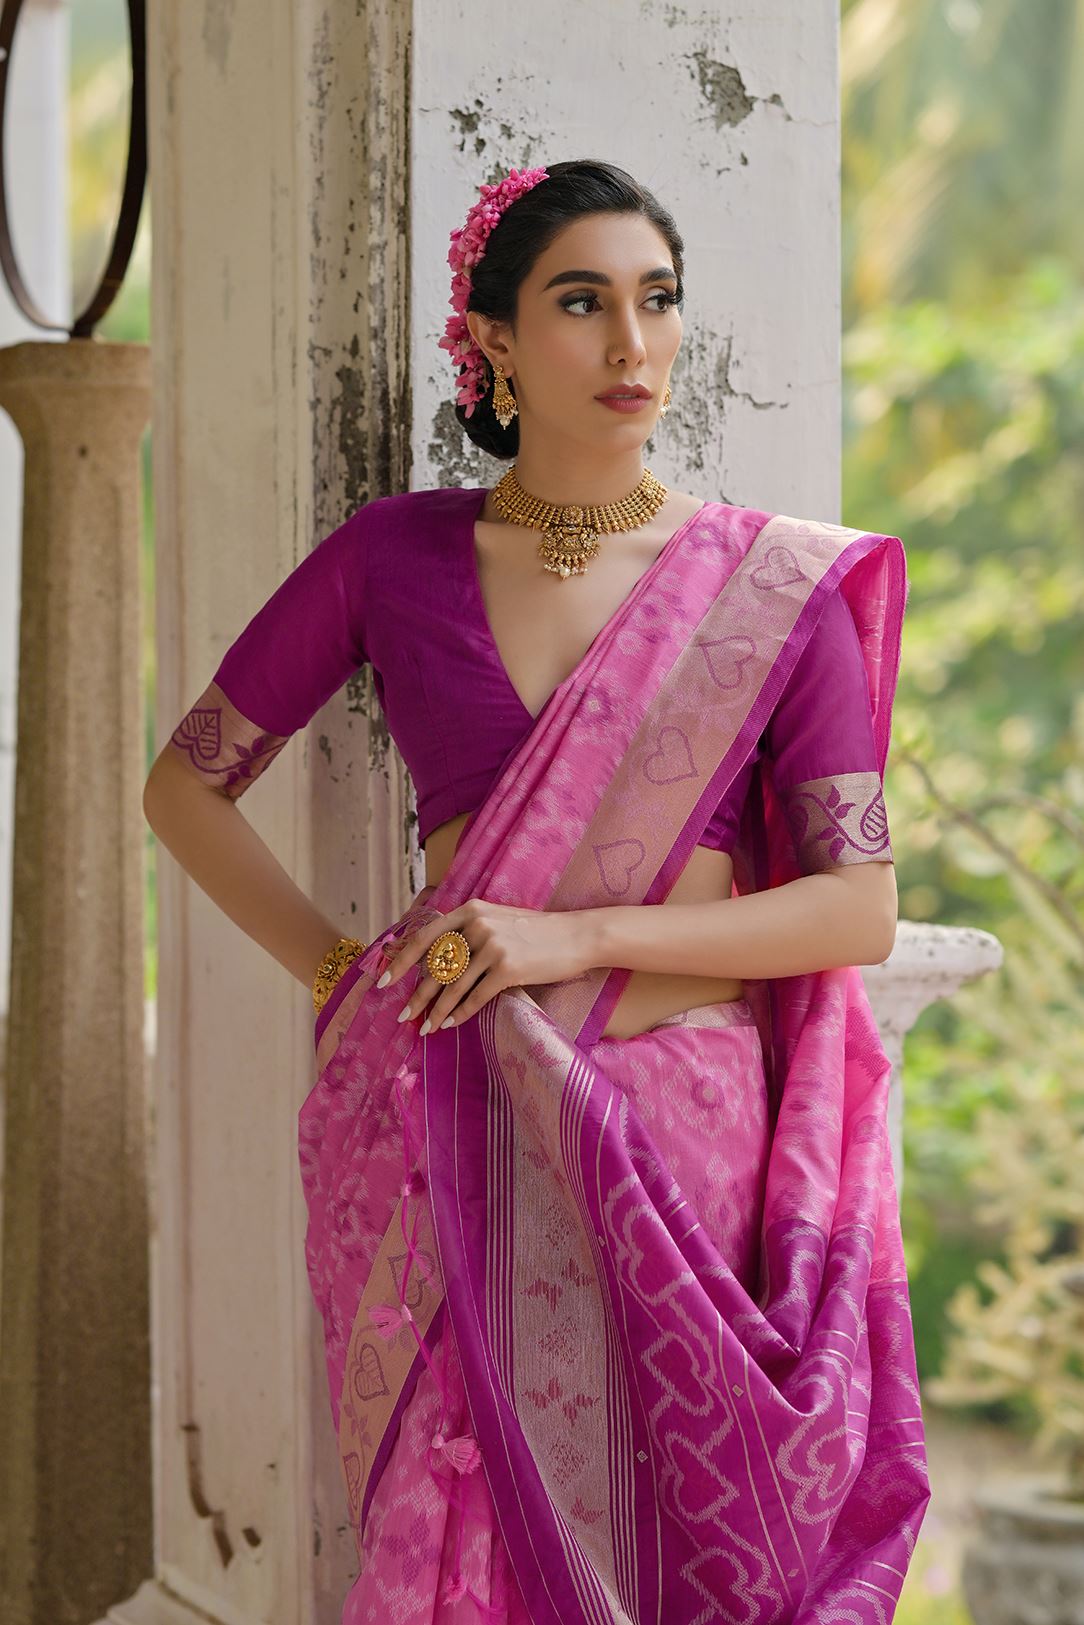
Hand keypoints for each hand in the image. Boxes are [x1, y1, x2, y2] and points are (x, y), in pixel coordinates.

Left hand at [375, 897, 594, 1034]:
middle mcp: (477, 924)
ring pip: (453, 986)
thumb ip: (468, 933)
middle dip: (416, 996)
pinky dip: (460, 1013)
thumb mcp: (498, 920)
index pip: (425, 937)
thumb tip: (436, 960)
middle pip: (435, 966)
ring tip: (425, 1028)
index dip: (401, 961)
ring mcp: (492, 946)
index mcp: (470, 910)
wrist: (576, 936)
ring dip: (436, 1011)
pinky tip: (450, 1024)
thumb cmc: (536, 932)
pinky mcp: (508, 968)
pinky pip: (475, 997)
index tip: (384, 981)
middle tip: (401, 1016)